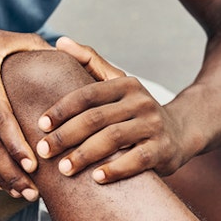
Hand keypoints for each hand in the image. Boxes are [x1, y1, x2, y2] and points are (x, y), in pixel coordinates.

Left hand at [36, 37, 194, 182]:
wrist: (180, 132)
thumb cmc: (135, 110)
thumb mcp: (117, 83)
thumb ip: (89, 61)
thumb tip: (59, 41)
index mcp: (125, 84)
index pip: (87, 94)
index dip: (61, 109)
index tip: (40, 125)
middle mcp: (141, 101)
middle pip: (96, 118)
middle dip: (66, 136)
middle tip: (44, 151)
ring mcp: (153, 125)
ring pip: (113, 138)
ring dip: (85, 155)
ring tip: (64, 169)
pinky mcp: (162, 149)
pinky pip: (136, 160)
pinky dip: (115, 169)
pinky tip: (96, 178)